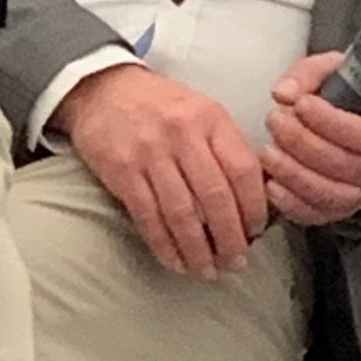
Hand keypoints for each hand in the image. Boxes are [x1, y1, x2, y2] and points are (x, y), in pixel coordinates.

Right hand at [50, 65, 267, 279]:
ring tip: (208, 271)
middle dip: (230, 238)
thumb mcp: (201, 111)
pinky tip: (176, 263)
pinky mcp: (123, 172)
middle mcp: (183, 134)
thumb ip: (226, 147)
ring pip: (182, 214)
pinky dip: (165, 246)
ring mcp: (151, 153)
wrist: (103, 90)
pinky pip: (149, 218)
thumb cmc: (161, 106)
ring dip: (198, 250)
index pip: (243, 169)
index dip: (254, 207)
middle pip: (215, 197)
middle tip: (235, 262)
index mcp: (210, 118)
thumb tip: (253, 198)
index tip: (256, 232)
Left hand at [263, 52, 360, 226]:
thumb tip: (283, 93)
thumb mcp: (334, 73)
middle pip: (342, 165)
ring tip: (268, 151)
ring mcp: (359, 195)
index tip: (301, 104)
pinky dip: (290, 203)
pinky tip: (271, 183)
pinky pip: (314, 215)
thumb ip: (309, 75)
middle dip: (302, 143)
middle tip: (274, 120)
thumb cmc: (346, 98)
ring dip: (293, 174)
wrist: (355, 129)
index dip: (330, 122)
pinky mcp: (336, 212)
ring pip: (328, 194)